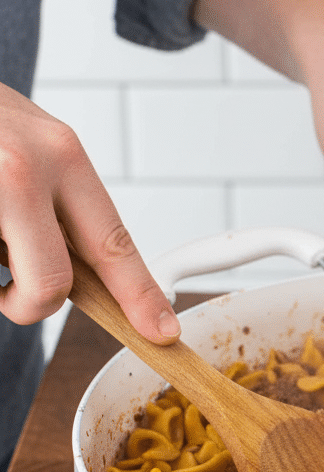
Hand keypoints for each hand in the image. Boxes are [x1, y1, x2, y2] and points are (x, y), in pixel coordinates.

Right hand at [0, 84, 179, 340]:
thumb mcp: (31, 142)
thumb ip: (56, 200)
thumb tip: (80, 274)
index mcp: (62, 154)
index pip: (113, 241)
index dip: (138, 294)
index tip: (160, 329)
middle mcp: (25, 169)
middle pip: (52, 283)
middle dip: (32, 304)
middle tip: (12, 295)